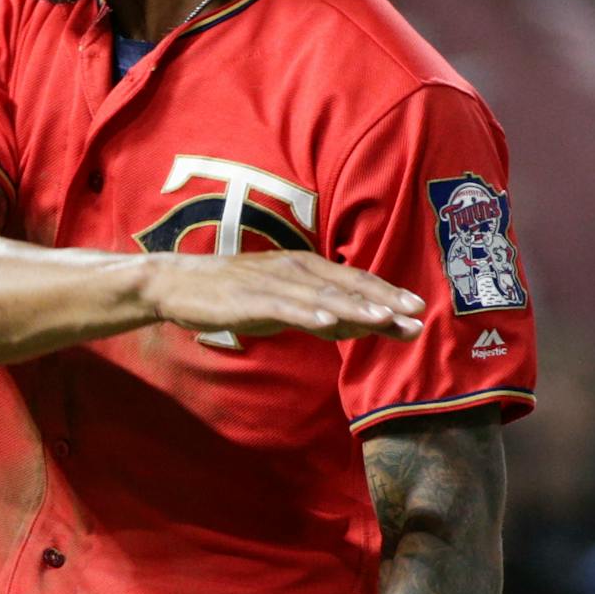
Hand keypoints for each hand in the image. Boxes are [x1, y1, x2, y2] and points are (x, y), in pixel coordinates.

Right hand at [142, 250, 422, 341]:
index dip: (386, 293)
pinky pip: (283, 307)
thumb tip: (356, 326)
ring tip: (382, 319)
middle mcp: (293, 269)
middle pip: (345, 285)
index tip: (418, 308)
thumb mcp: (280, 302)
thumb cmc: (230, 294)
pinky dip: (307, 313)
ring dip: (353, 308)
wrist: (176, 285)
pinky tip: (327, 322)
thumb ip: (318, 312)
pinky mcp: (248, 298)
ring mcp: (271, 283)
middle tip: (415, 313)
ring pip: (320, 296)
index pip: (353, 280)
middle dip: (383, 300)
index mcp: (303, 267)